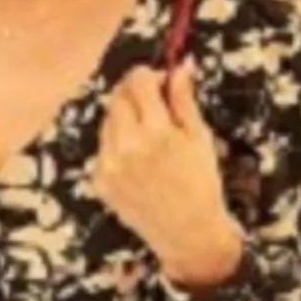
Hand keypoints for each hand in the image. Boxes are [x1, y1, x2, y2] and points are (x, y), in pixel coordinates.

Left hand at [91, 61, 248, 287]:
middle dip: (132, 93)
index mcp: (156, 132)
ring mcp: (109, 165)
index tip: (155, 78)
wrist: (188, 234)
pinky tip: (137, 159)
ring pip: (107, 122)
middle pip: (117, 99)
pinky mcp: (99, 181)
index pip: (137, 83)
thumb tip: (180, 66)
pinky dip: (116, 144)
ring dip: (123, 117)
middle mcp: (127, 146)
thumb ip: (184, 100)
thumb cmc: (201, 184)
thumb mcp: (200, 138)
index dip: (146, 75)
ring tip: (147, 134)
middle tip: (150, 102)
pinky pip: (103, 148)